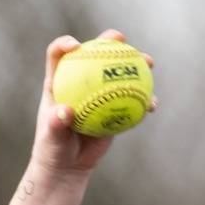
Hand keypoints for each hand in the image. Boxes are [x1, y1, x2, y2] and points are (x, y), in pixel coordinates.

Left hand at [31, 30, 157, 176]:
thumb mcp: (51, 139)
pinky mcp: (112, 106)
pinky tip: (152, 104)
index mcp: (58, 83)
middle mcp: (79, 83)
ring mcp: (98, 93)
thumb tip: (66, 111)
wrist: (67, 166)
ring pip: (118, 73)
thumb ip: (56, 124)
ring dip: (136, 63)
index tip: (76, 45)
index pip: (57, 56)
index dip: (64, 44)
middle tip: (121, 38)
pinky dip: (143, 100)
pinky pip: (130, 99)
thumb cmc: (53, 151)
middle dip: (109, 41)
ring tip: (149, 63)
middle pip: (95, 54)